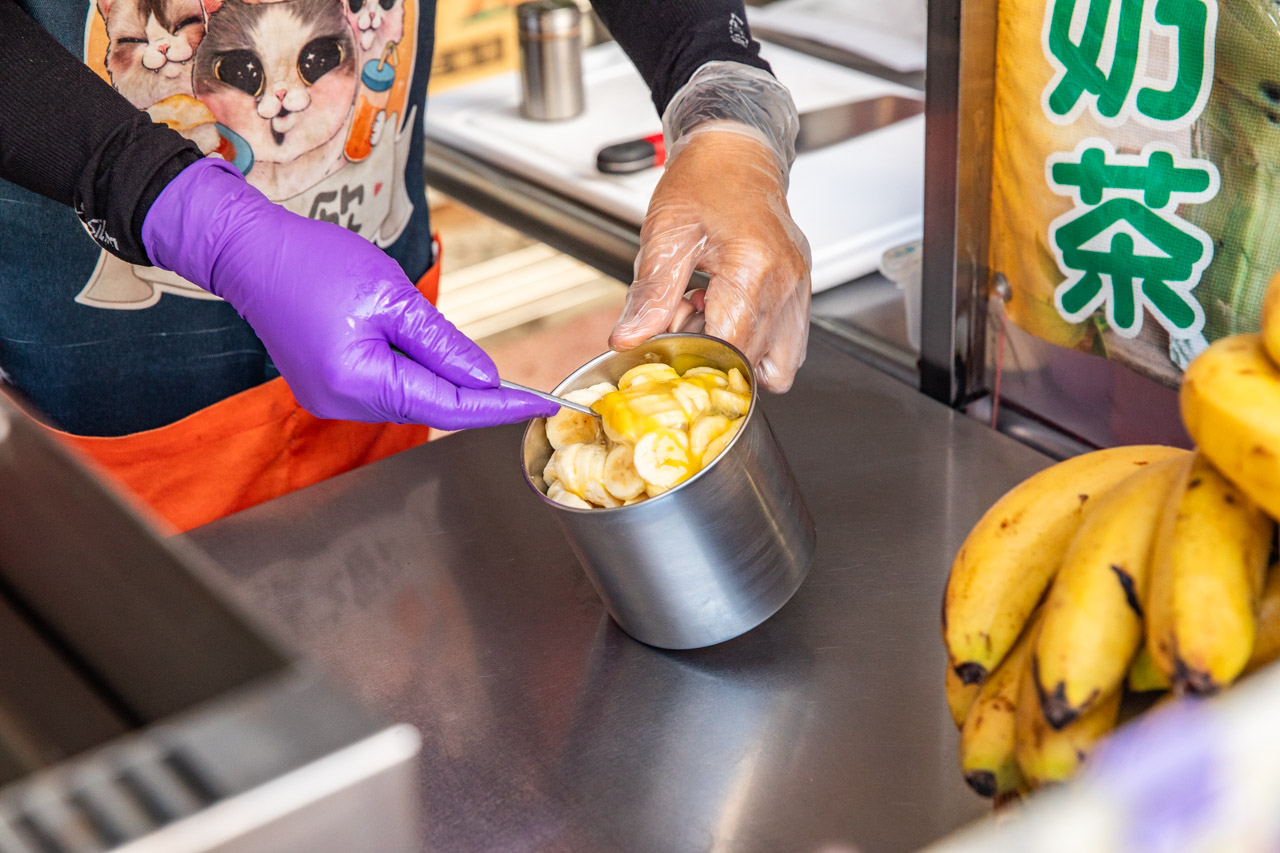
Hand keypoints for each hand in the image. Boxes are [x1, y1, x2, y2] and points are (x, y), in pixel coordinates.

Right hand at [142, 159, 557, 427]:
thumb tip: (485, 378)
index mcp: (359, 381)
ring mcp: (332, 400)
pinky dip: (413, 373)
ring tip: (447, 345)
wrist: (249, 252)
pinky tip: (417, 347)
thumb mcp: (391, 295)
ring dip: (441, 379)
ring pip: (409, 397)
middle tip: (525, 386)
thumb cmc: (311, 262)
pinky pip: (385, 387)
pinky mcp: (328, 388)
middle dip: (476, 394)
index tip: (542, 403)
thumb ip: (442, 344)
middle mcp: (343, 403)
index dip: (501, 407)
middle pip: (430, 406)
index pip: (449, 406)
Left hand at [609, 125, 811, 391]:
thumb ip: (650, 295)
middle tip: (685, 322)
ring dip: (740, 358)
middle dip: (713, 358)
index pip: (730, 349)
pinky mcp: (800, 291)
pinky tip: (728, 314)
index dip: (695, 362)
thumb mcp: (665, 235)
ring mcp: (799, 289)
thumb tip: (630, 339)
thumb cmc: (703, 181)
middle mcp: (786, 283)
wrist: (735, 151)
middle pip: (753, 363)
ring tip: (709, 321)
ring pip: (780, 365)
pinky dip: (756, 343)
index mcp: (752, 268)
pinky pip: (788, 344)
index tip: (669, 350)